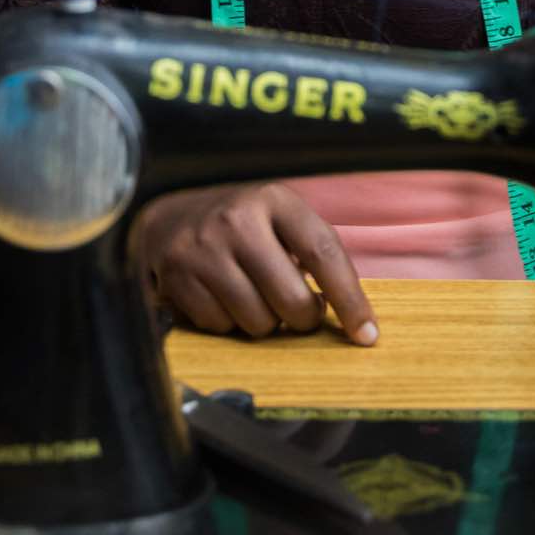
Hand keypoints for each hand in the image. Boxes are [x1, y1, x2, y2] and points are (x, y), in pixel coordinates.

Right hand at [134, 182, 378, 345]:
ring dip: (263, 321)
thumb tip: (351, 316)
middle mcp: (237, 220)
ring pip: (257, 321)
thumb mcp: (278, 218)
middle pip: (292, 299)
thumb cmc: (240, 224)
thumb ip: (312, 253)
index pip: (324, 252)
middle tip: (296, 309)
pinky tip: (221, 296)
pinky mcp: (176, 276)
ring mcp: (203, 249)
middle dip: (302, 317)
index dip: (351, 299)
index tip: (366, 334)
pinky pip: (220, 327)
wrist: (168, 216)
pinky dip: (227, 322)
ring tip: (252, 295)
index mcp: (275, 200)